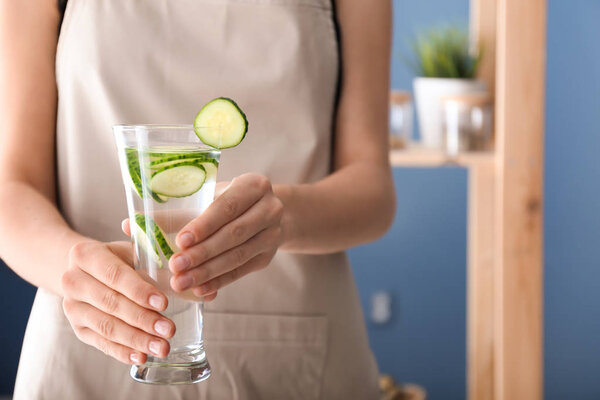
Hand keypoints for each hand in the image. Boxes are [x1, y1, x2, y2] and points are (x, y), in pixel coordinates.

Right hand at [61, 241, 174, 364]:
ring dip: (136, 339)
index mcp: (85, 254)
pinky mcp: (77, 328)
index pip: (115, 275)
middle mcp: (73, 281)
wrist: (87, 271)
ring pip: (107, 326)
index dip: (139, 291)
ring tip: (162, 347)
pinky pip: (101, 343)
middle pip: (111, 304)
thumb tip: (178, 281)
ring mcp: (72, 307)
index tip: (163, 303)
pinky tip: (141, 357)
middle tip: (169, 330)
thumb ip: (151, 262)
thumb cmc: (118, 259)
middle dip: (143, 319)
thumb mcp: (132, 251)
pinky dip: (122, 352)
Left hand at [169, 173, 282, 296]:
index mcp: (254, 186)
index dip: (204, 225)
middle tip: (176, 266)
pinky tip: (199, 289)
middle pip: (233, 234)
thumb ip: (175, 212)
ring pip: (237, 256)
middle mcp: (270, 209)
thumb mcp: (209, 197)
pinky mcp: (267, 257)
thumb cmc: (228, 201)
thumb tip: (131, 224)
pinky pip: (241, 271)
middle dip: (202, 253)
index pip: (227, 207)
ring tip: (181, 282)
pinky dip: (219, 281)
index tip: (181, 241)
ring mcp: (272, 235)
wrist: (265, 214)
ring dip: (207, 272)